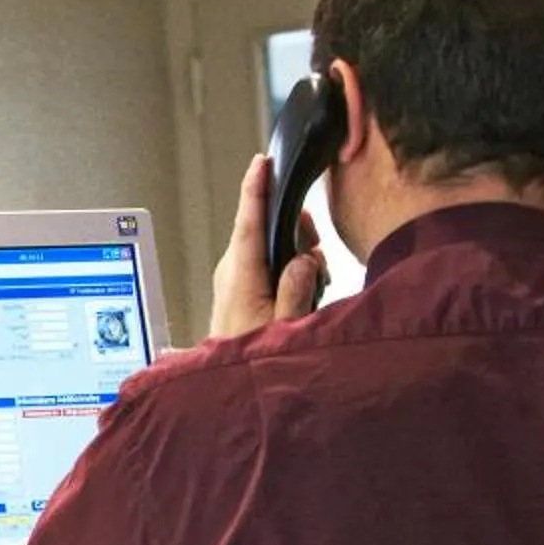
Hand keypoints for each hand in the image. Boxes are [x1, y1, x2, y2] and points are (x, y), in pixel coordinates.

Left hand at [208, 155, 327, 340]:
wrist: (228, 382)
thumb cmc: (251, 356)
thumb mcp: (284, 328)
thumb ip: (296, 291)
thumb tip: (305, 259)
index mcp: (241, 275)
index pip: (248, 222)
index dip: (256, 188)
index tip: (262, 161)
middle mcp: (232, 270)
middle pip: (263, 228)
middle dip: (293, 228)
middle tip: (315, 247)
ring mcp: (233, 276)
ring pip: (266, 244)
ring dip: (293, 251)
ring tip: (311, 278)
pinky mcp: (237, 285)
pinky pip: (264, 260)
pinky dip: (285, 264)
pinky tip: (300, 285)